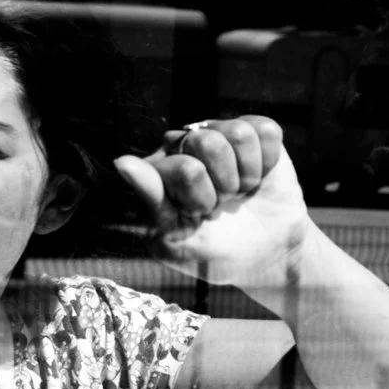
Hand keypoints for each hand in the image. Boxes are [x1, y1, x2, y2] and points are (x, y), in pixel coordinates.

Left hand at [113, 116, 310, 283]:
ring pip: (238, 134)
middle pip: (209, 143)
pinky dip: (268, 163)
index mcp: (157, 167)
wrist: (263, 257)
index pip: (186, 169)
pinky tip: (258, 178)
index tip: (198, 217)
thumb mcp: (175, 237)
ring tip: (238, 193)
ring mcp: (218, 133)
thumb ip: (151, 197)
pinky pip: (265, 132)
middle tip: (220, 205)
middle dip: (224, 185)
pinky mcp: (253, 132)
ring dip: (246, 175)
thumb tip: (121, 161)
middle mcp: (183, 143)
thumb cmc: (212, 251)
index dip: (202, 200)